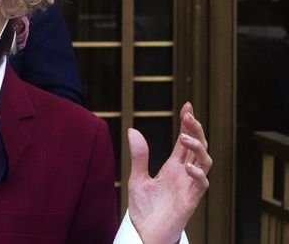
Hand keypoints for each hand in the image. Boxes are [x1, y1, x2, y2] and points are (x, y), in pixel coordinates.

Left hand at [127, 102, 211, 243]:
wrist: (144, 233)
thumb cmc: (144, 209)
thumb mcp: (137, 178)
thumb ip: (139, 156)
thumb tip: (132, 130)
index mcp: (173, 166)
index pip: (184, 141)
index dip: (188, 124)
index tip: (187, 105)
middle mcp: (184, 174)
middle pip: (198, 147)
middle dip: (196, 130)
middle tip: (189, 115)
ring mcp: (189, 186)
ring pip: (205, 163)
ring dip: (198, 148)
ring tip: (185, 137)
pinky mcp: (191, 201)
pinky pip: (201, 186)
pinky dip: (198, 175)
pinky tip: (188, 167)